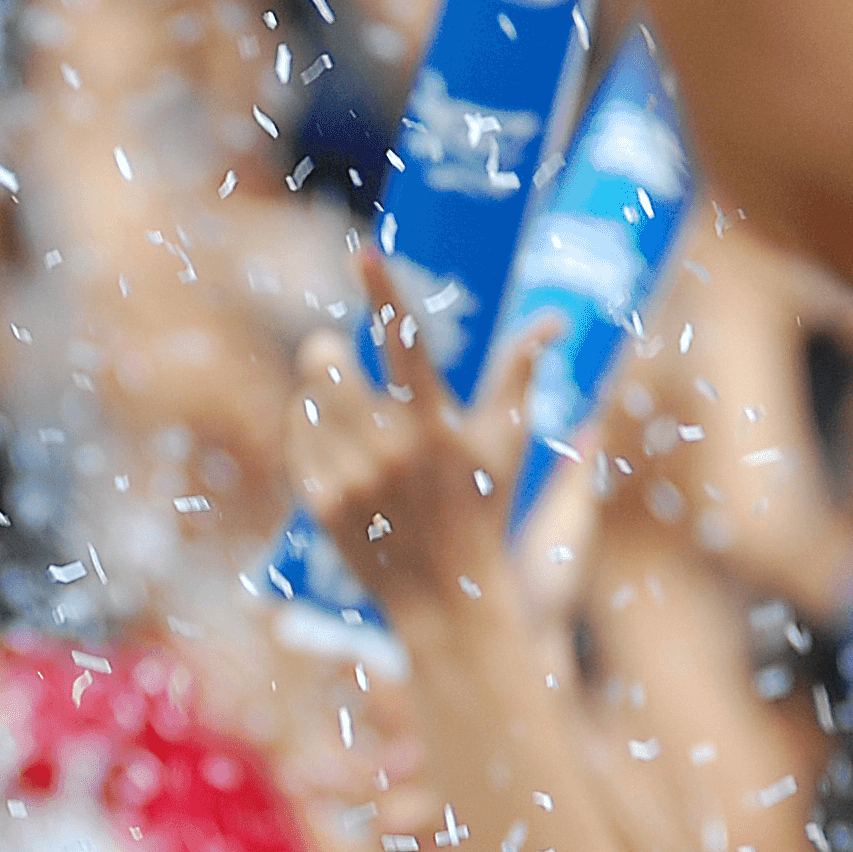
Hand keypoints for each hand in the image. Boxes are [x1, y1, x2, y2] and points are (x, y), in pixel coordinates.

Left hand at [284, 245, 560, 612]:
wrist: (448, 601)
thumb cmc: (486, 511)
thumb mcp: (509, 443)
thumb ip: (523, 374)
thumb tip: (554, 321)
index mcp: (437, 428)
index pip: (405, 343)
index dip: (384, 290)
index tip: (363, 250)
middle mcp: (389, 452)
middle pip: (328, 364)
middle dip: (327, 349)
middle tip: (334, 352)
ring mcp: (350, 482)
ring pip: (306, 398)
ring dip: (319, 389)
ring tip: (343, 404)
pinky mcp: (321, 505)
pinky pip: (297, 436)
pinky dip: (309, 428)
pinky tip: (334, 441)